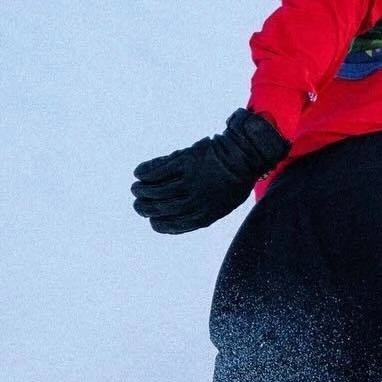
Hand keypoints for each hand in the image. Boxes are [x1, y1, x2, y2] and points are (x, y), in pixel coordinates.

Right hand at [131, 109, 288, 233]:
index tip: (151, 218)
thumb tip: (171, 221)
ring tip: (137, 188)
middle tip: (138, 202)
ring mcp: (188, 181)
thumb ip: (198, 215)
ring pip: (153, 190)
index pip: (168, 225)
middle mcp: (193, 201)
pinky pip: (156, 171)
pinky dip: (144, 173)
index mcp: (203, 216)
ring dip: (140, 190)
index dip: (155, 222)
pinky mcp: (184, 162)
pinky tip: (140, 174)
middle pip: (157, 208)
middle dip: (142, 207)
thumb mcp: (220, 207)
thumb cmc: (232, 182)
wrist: (243, 156)